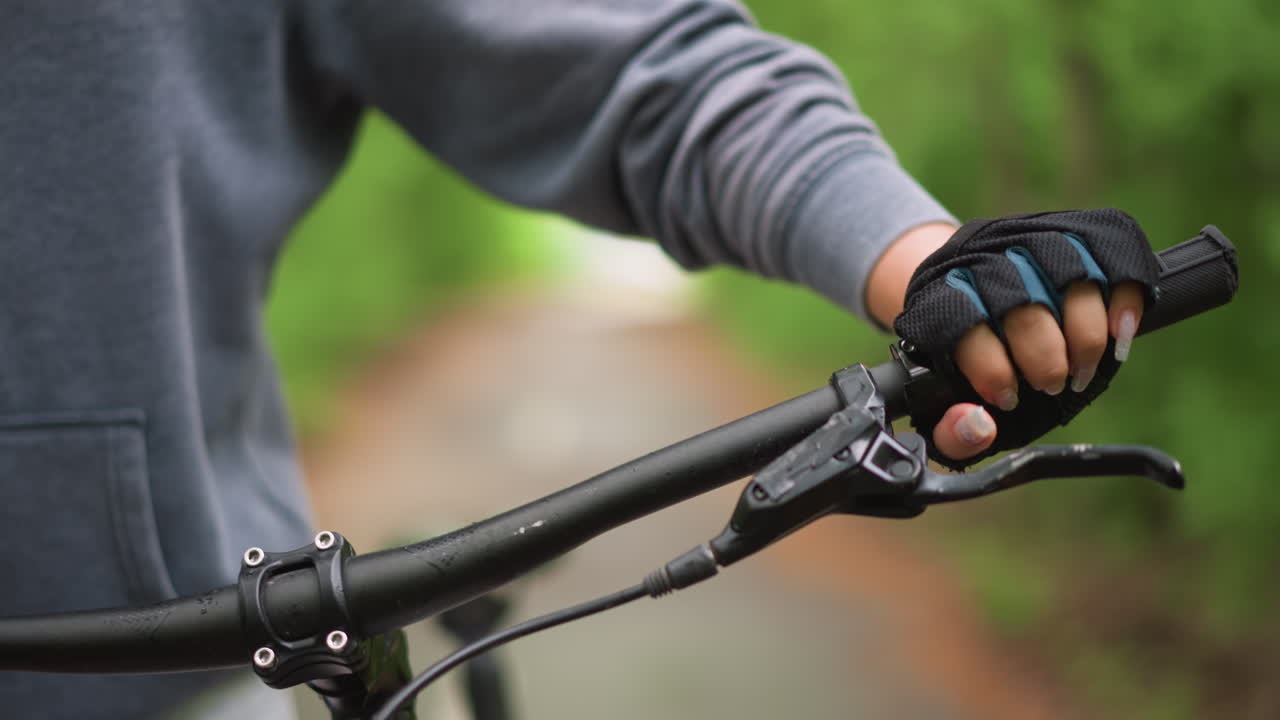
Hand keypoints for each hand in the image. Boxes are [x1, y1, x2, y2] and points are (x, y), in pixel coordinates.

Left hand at [869, 211, 1158, 466]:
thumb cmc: (962, 356)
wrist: (973, 285)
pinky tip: (1121, 334)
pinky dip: (1124, 299)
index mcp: (940, 293)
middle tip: (1052, 385)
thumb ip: (949, 430)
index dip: (991, 368)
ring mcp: (1033, 235)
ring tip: (1083, 371)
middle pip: (1022, 301)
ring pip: (1071, 277)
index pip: (962, 323)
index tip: (1008, 398)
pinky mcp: (1078, 229)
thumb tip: (978, 428)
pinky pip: (1114, 256)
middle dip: (1044, 356)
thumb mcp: (940, 398)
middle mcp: (985, 254)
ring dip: (1085, 335)